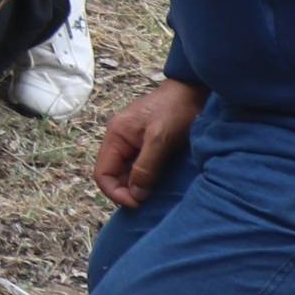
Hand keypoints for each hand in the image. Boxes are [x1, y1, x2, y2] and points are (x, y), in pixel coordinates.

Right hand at [94, 79, 205, 211]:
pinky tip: (158, 184)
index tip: (137, 203)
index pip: (102, 173)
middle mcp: (119, 140)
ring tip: (154, 194)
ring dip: (137, 186)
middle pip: (113, 175)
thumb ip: (146, 167)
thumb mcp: (160, 139)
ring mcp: (131, 142)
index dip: (115, 193)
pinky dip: (145, 179)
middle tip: (148, 201)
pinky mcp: (145, 144)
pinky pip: (138, 167)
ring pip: (126, 173)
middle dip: (126, 191)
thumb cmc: (175, 110)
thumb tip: (135, 195)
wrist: (192, 91)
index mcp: (116, 136)